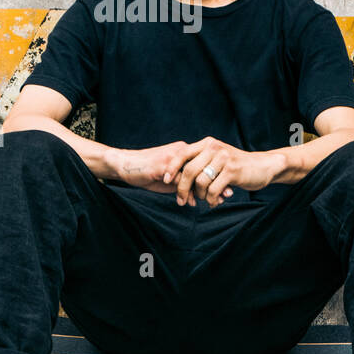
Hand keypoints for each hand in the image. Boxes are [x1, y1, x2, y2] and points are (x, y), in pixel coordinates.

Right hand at [107, 142, 233, 204]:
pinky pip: (180, 180)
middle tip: (228, 195)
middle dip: (217, 182)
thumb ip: (183, 184)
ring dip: (205, 189)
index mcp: (184, 151)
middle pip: (205, 167)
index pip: (206, 163)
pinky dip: (187, 192)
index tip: (228, 187)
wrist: (126, 164)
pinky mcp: (164, 166)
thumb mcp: (169, 178)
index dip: (217, 176)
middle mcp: (181, 152)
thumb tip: (197, 197)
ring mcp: (173, 158)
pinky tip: (191, 202)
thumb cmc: (147, 171)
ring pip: (195, 174)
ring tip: (214, 201)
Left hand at [163, 136, 277, 207]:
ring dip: (199, 195)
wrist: (262, 166)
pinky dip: (211, 200)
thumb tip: (176, 178)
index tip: (165, 180)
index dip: (171, 167)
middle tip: (180, 201)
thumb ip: (200, 163)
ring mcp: (224, 159)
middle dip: (182, 188)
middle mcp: (214, 148)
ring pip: (200, 182)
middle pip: (189, 170)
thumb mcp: (216, 159)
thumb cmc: (236, 166)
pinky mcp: (232, 171)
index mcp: (207, 144)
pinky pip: (213, 189)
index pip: (182, 153)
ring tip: (204, 200)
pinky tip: (214, 202)